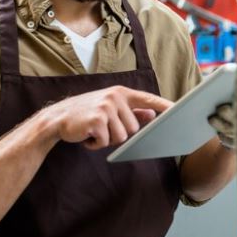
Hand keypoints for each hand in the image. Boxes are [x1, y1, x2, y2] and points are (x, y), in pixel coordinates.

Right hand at [44, 86, 171, 149]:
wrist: (58, 118)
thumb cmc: (87, 113)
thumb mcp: (110, 108)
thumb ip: (132, 111)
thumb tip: (152, 114)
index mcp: (121, 93)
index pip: (148, 99)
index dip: (164, 106)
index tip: (178, 110)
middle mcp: (115, 97)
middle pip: (134, 128)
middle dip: (119, 133)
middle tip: (102, 127)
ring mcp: (106, 107)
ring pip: (122, 137)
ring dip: (107, 140)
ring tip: (94, 130)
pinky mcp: (97, 120)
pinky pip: (106, 142)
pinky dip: (96, 144)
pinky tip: (87, 135)